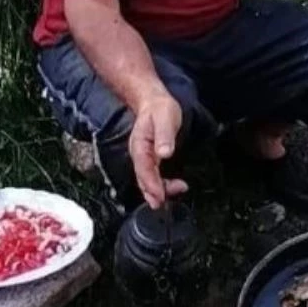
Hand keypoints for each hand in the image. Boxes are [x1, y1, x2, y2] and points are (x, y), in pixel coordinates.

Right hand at [129, 91, 187, 208]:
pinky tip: (168, 190)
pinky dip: (158, 185)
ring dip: (155, 192)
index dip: (151, 184)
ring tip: (165, 200)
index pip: (144, 168)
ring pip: (146, 179)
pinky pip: (151, 176)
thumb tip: (165, 153)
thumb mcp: (165, 117)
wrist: (153, 103)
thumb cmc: (160, 109)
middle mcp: (139, 154)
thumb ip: (164, 135)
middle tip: (161, 204)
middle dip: (151, 193)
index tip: (158, 195)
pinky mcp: (150, 160)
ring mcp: (144, 158)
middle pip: (143, 178)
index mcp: (140, 145)